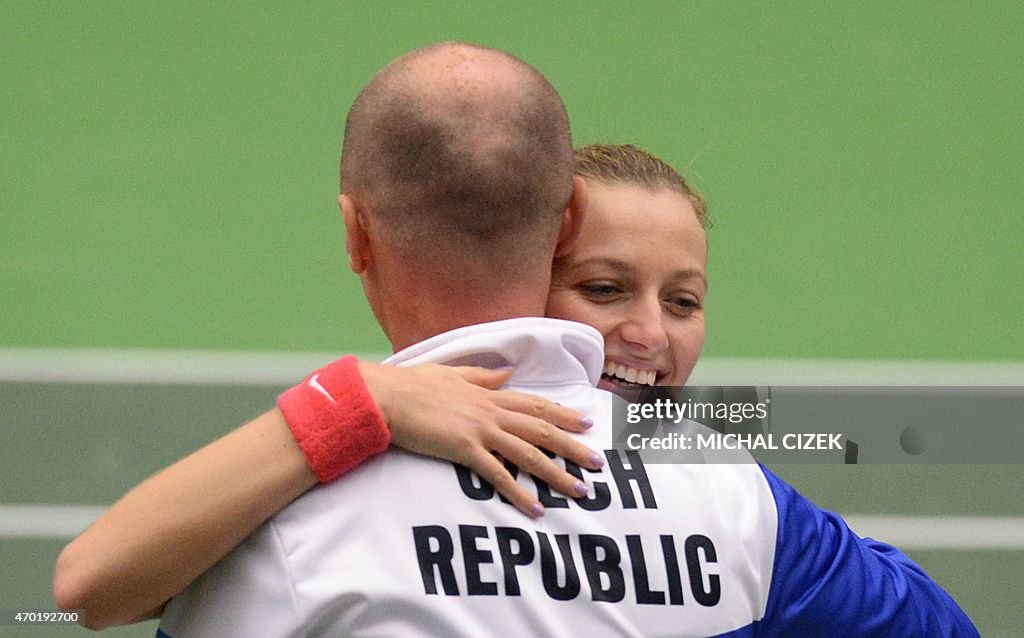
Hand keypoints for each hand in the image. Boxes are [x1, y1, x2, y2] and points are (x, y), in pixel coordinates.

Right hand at [358, 361, 601, 517]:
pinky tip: (536, 509)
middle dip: (573, 446)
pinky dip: (520, 493)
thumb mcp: (452, 374)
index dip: (563, 413)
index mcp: (488, 394)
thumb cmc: (412, 385)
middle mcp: (491, 411)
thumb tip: (507, 373)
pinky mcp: (465, 450)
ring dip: (556, 473)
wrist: (386, 397)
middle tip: (597, 461)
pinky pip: (499, 475)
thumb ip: (483, 376)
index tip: (587, 422)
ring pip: (529, 453)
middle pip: (542, 429)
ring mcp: (480, 430)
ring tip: (579, 489)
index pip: (535, 405)